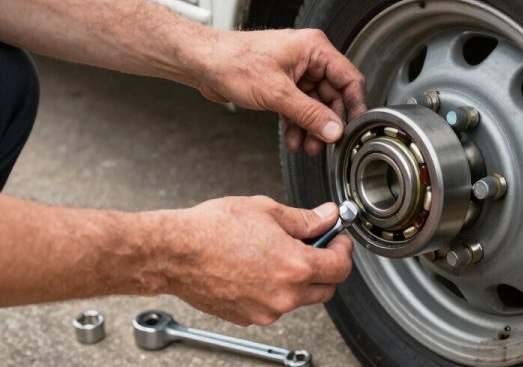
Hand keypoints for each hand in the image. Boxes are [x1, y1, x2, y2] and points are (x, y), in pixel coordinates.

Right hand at [163, 196, 351, 325]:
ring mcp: (266, 310)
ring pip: (300, 299)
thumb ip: (305, 218)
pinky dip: (275, 289)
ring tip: (276, 252)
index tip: (338, 238)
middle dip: (326, 266)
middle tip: (313, 244)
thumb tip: (328, 216)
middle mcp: (284, 295)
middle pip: (327, 289)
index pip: (341, 267)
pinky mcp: (248, 317)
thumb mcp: (266, 210)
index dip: (343, 249)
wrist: (174, 252)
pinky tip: (257, 267)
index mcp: (295, 266)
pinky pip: (274, 305)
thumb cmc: (212, 229)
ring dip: (299, 279)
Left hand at [196, 29, 366, 154]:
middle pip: (333, 95)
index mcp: (314, 49)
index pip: (349, 79)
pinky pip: (299, 107)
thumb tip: (334, 130)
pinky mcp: (282, 84)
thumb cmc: (233, 62)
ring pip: (315, 105)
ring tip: (307, 146)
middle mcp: (308, 58)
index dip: (354, 106)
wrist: (202, 63)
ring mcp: (295, 71)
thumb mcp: (277, 94)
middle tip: (325, 143)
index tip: (354, 128)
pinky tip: (292, 139)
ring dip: (312, 127)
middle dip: (328, 122)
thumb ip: (309, 114)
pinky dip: (297, 124)